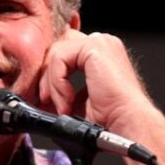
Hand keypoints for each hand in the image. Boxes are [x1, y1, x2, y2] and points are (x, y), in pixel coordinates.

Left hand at [39, 29, 153, 132]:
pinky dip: (57, 82)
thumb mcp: (76, 98)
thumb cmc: (109, 117)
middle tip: (47, 101)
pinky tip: (68, 100)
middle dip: (46, 77)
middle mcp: (101, 43)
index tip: (45, 96)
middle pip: (56, 49)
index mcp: (100, 52)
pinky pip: (59, 59)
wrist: (126, 122)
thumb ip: (60, 86)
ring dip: (52, 85)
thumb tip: (37, 90)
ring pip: (55, 55)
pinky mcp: (94, 46)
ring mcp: (99, 42)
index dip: (49, 72)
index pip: (62, 50)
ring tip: (62, 106)